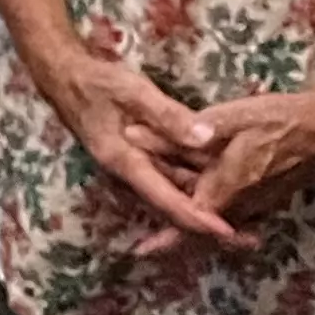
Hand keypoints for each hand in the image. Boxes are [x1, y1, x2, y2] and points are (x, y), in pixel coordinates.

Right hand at [34, 44, 243, 254]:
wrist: (62, 76)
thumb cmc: (95, 82)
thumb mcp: (132, 91)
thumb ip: (169, 115)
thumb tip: (207, 138)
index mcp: (125, 163)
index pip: (167, 200)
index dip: (198, 218)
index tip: (228, 232)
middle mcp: (130, 176)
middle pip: (174, 209)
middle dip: (211, 226)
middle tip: (252, 239)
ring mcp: (134, 172)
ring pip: (174, 198)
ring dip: (206, 210)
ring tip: (249, 224)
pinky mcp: (138, 163)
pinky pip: (170, 183)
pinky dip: (195, 191)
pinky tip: (221, 192)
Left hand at [138, 87, 314, 257]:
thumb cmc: (278, 122)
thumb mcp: (227, 119)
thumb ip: (182, 134)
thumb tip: (133, 136)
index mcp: (226, 189)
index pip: (188, 219)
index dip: (164, 237)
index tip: (141, 252)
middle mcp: (242, 206)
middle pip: (201, 227)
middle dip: (173, 235)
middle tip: (145, 245)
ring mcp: (257, 206)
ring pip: (217, 223)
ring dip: (191, 223)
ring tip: (162, 225)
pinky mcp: (266, 199)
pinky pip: (232, 214)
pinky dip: (210, 213)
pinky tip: (197, 198)